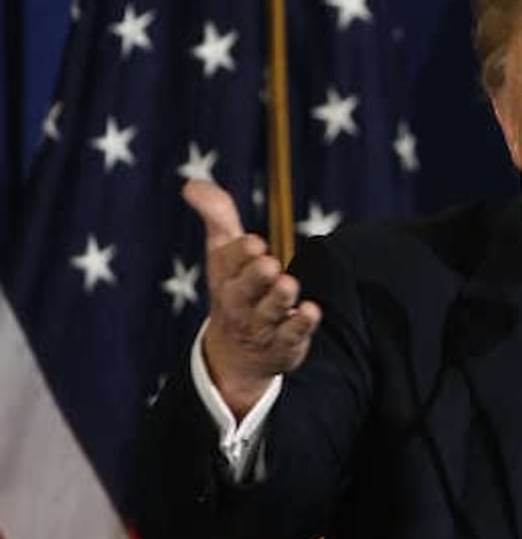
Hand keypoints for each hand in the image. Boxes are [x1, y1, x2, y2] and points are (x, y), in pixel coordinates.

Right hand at [183, 180, 321, 417]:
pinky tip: (312, 311)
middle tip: (270, 264)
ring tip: (289, 284)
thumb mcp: (223, 252)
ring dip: (279, 299)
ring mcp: (261, 325)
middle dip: (256, 277)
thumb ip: (216, 215)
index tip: (255, 243)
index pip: (228, 262)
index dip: (241, 253)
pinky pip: (292, 335)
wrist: (236, 354)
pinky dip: (301, 325)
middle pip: (245, 289)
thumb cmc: (234, 289)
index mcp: (224, 277)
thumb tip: (192, 184)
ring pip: (269, 312)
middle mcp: (239, 302)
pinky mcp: (284, 344)